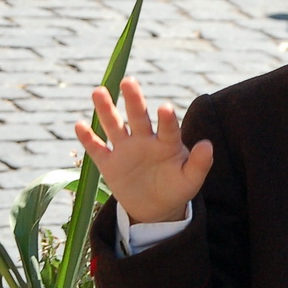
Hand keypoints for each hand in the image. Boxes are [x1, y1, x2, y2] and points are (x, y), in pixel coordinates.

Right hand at [74, 78, 214, 225]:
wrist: (155, 207)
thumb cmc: (176, 188)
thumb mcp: (190, 180)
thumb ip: (199, 163)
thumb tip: (208, 145)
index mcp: (166, 143)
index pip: (167, 128)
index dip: (166, 119)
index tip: (165, 108)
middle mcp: (145, 140)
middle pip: (138, 117)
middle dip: (133, 100)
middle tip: (129, 81)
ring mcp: (125, 150)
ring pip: (114, 126)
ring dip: (106, 110)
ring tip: (99, 91)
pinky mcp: (109, 163)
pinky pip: (97, 149)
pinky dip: (88, 138)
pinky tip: (79, 125)